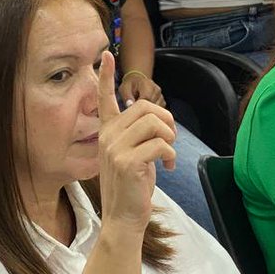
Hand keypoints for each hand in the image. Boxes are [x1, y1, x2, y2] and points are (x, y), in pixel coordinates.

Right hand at [97, 53, 176, 232]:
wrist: (123, 218)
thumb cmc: (132, 186)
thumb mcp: (131, 154)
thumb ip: (137, 133)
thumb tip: (156, 117)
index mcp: (106, 131)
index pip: (104, 98)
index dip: (105, 75)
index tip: (104, 55)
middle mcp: (107, 135)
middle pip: (146, 107)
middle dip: (167, 120)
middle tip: (170, 138)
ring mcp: (114, 148)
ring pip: (154, 123)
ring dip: (170, 137)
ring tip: (168, 154)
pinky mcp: (127, 162)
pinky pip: (160, 144)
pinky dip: (170, 154)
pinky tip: (168, 167)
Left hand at [117, 70, 165, 108]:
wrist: (137, 82)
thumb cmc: (129, 86)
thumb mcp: (124, 89)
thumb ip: (127, 96)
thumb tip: (130, 105)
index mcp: (147, 83)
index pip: (146, 98)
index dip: (138, 105)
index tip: (132, 108)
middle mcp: (156, 89)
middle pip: (152, 105)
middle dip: (143, 109)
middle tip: (134, 109)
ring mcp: (161, 96)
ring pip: (156, 110)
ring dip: (147, 111)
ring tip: (139, 108)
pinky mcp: (163, 103)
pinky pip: (158, 112)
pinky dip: (151, 112)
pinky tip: (144, 109)